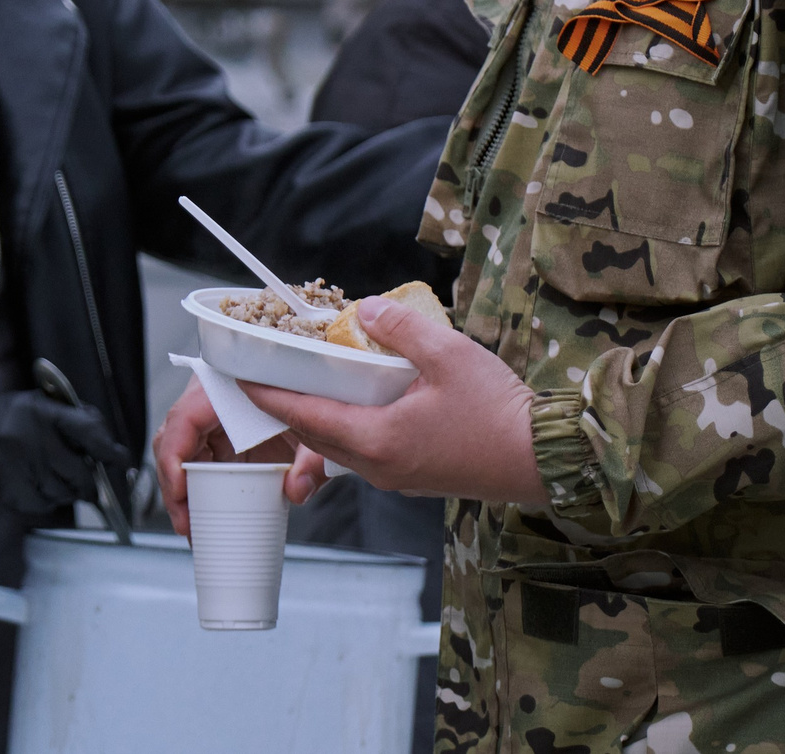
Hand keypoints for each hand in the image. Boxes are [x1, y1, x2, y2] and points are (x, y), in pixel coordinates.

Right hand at [0, 391, 132, 516]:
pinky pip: (45, 506)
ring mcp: (18, 467)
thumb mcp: (30, 406)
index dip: (110, 449)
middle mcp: (29, 437)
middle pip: (81, 473)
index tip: (121, 461)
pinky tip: (28, 486)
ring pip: (64, 493)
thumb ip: (68, 418)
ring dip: (64, 492)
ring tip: (43, 477)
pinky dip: (44, 501)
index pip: (88, 429)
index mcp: (38, 410)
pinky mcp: (10, 493)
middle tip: (86, 484)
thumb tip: (106, 443)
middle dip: (88, 482)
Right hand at [152, 375, 318, 537]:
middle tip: (187, 522)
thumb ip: (311, 460)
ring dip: (180, 492)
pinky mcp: (218, 439)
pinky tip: (201, 514)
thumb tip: (296, 489)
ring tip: (192, 526)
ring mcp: (211, 421)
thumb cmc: (308, 403)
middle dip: (173, 486)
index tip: (179, 491)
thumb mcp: (316, 428)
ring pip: (179, 455)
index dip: (173, 456)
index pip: (184, 418)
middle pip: (173, 441)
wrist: (318, 404)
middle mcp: (211, 402)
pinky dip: (193, 489)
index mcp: (226, 389)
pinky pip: (194, 462)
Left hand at [236, 296, 544, 505]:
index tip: (239, 379)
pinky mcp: (413, 476)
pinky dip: (345, 427)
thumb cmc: (498, 411)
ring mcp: (395, 476)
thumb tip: (367, 309)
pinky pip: (363, 452)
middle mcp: (378, 465)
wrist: (545, 460)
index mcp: (376, 440)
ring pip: (338, 446)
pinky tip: (353, 403)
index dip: (269, 396)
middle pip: (314, 435)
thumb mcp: (449, 355)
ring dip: (316, 418)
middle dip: (286, 407)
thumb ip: (401, 329)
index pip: (304, 415)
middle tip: (265, 376)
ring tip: (302, 385)